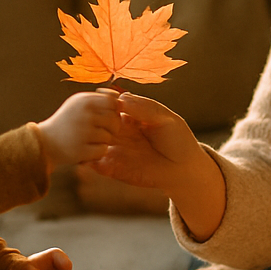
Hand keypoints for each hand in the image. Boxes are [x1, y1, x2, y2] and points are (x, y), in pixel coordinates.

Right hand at [37, 89, 121, 166]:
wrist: (45, 142)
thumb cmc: (66, 121)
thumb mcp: (78, 103)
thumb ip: (99, 98)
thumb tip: (120, 98)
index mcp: (83, 100)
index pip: (112, 102)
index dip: (114, 110)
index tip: (108, 116)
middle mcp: (84, 114)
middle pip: (114, 120)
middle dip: (112, 127)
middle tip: (101, 131)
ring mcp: (82, 133)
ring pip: (109, 137)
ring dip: (102, 140)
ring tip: (89, 139)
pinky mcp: (81, 150)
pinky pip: (102, 150)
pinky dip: (97, 152)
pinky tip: (87, 149)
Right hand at [84, 92, 199, 189]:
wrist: (183, 170)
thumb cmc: (177, 139)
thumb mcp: (163, 117)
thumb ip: (142, 107)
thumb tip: (119, 99)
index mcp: (128, 115)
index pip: (107, 104)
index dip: (104, 102)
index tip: (113, 104)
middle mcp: (117, 130)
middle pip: (95, 120)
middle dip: (94, 119)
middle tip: (113, 125)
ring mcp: (112, 148)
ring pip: (89, 139)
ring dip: (89, 137)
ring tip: (108, 139)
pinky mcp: (110, 167)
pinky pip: (91, 161)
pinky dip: (88, 157)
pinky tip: (101, 154)